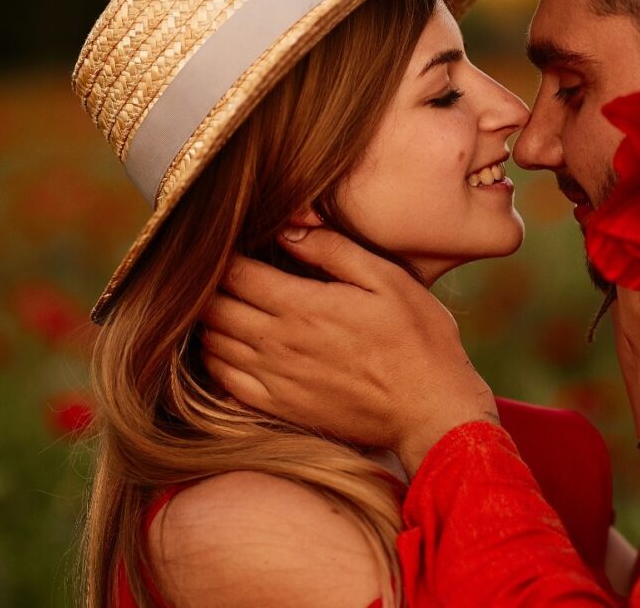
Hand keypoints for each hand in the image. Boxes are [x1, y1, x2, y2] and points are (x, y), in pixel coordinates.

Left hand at [199, 230, 497, 474]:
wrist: (431, 411)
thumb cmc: (419, 341)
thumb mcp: (388, 279)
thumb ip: (334, 250)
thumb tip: (290, 228)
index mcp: (303, 306)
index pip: (234, 272)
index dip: (223, 254)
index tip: (229, 242)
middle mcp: (279, 343)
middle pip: (214, 308)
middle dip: (209, 285)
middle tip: (219, 270)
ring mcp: (276, 380)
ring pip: (213, 344)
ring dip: (209, 320)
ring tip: (220, 302)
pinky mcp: (280, 408)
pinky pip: (225, 382)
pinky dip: (215, 360)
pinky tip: (226, 346)